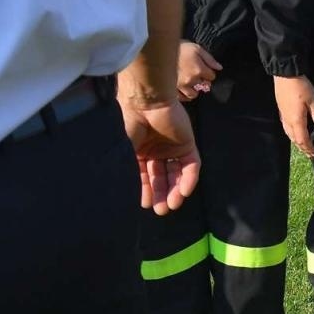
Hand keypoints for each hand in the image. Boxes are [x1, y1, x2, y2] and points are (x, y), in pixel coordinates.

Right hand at [119, 95, 199, 215]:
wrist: (145, 103)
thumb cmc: (129, 125)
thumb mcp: (124, 150)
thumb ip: (128, 169)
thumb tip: (121, 191)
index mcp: (140, 151)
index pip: (145, 176)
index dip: (147, 191)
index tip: (146, 205)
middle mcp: (157, 150)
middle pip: (162, 177)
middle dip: (162, 193)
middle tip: (161, 210)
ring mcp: (173, 147)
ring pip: (177, 173)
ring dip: (176, 190)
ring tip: (172, 205)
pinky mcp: (188, 143)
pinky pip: (191, 165)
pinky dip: (189, 179)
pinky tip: (184, 192)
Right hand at [176, 41, 220, 101]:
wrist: (160, 50)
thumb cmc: (180, 47)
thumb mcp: (197, 49)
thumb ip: (209, 59)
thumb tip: (219, 68)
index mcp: (199, 70)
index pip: (211, 77)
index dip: (208, 72)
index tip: (204, 69)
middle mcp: (190, 80)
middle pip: (203, 85)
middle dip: (201, 81)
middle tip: (196, 75)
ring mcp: (180, 86)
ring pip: (192, 94)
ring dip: (193, 90)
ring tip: (190, 83)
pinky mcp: (171, 89)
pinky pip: (181, 98)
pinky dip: (184, 95)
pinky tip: (183, 89)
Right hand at [273, 75, 313, 158]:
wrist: (285, 75)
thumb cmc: (300, 86)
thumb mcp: (313, 100)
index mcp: (296, 120)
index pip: (302, 140)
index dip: (309, 148)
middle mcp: (288, 120)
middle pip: (294, 139)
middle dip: (302, 148)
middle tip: (309, 154)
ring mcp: (283, 115)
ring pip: (289, 134)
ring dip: (296, 141)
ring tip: (303, 145)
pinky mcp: (281, 110)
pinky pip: (286, 127)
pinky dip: (292, 133)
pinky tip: (294, 131)